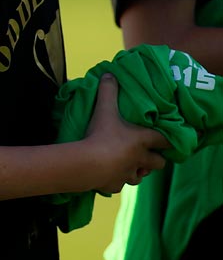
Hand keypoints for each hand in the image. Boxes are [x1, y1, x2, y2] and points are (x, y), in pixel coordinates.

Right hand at [83, 73, 167, 193]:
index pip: (165, 140)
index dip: (169, 139)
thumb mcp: (104, 110)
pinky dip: (117, 179)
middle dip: (155, 159)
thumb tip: (110, 74)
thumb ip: (108, 92)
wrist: (89, 164)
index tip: (171, 139)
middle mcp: (141, 159)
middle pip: (159, 163)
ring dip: (138, 170)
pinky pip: (120, 183)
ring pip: (141, 175)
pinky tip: (109, 174)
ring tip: (128, 164)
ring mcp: (129, 174)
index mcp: (142, 140)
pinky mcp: (116, 185)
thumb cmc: (101, 135)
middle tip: (146, 153)